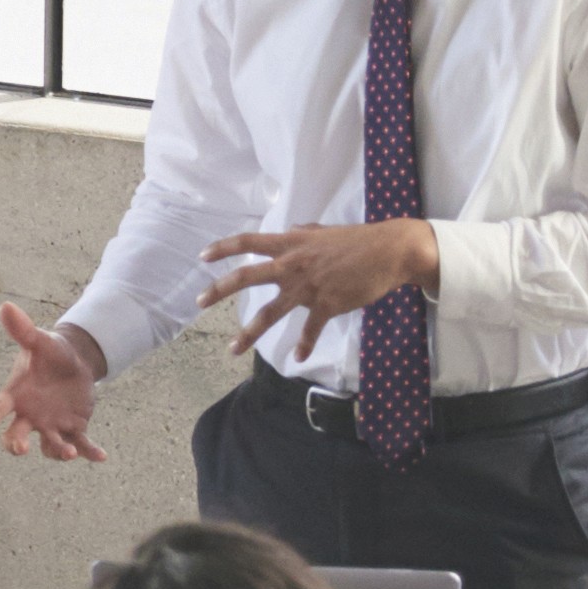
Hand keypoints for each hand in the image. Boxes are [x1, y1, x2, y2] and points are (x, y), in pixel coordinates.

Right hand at [0, 299, 106, 463]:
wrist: (74, 364)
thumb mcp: (40, 341)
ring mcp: (51, 426)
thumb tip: (5, 306)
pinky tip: (101, 456)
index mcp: (17, 395)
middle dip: (16, 443)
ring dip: (57, 451)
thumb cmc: (50, 353)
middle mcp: (29, 415)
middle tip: (21, 448)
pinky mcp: (73, 430)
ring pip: (49, 445)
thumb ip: (23, 329)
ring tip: (69, 452)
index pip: (0, 405)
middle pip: (16, 434)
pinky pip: (80, 444)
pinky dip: (90, 452)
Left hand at [192, 218, 435, 363]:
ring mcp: (308, 286)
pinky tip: (298, 358)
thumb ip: (303, 233)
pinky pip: (309, 330)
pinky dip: (304, 345)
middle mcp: (293, 264)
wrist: (389, 252)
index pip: (248, 241)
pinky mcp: (327, 305)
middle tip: (198, 302)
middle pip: (247, 276)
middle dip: (219, 290)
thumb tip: (292, 230)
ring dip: (249, 333)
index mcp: (291, 244)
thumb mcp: (323, 231)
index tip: (203, 257)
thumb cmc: (358, 240)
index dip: (224, 248)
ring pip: (270, 313)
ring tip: (232, 349)